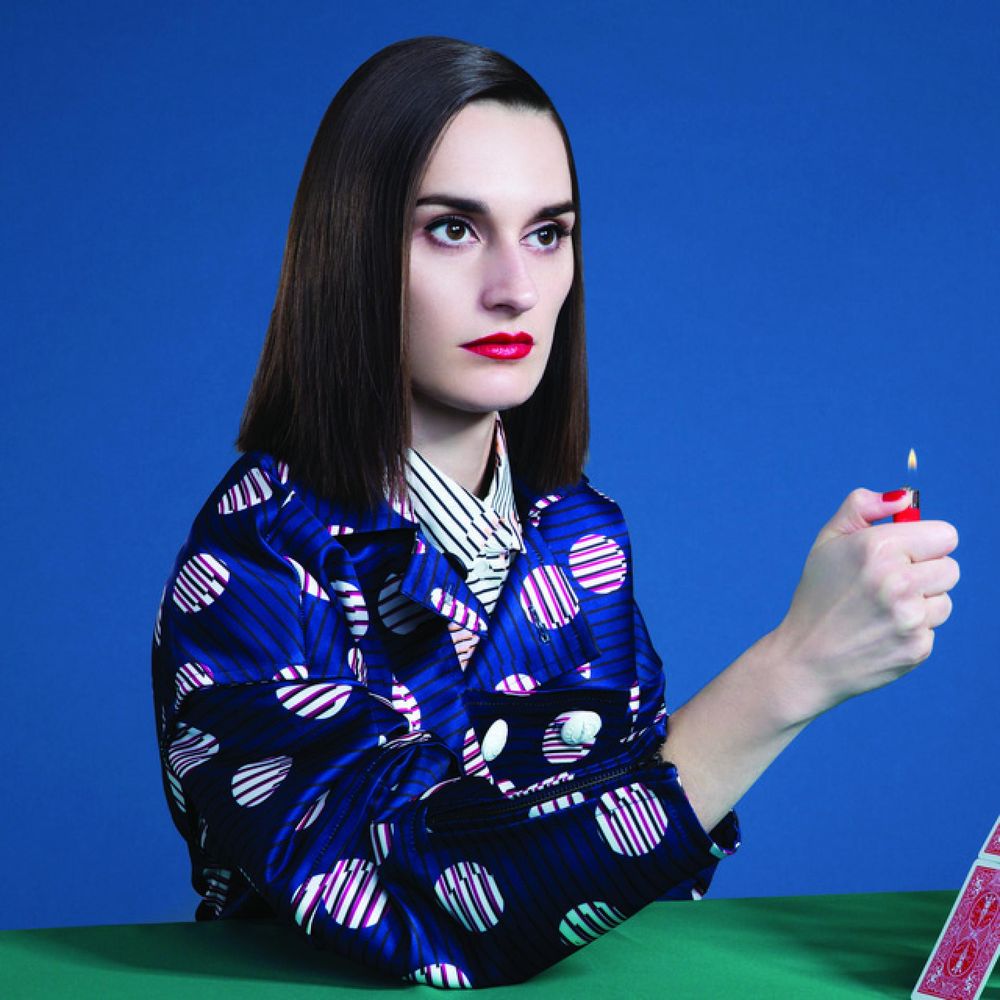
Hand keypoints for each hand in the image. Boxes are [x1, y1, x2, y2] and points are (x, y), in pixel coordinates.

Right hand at [771, 488, 959, 720]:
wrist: (805, 659)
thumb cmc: (817, 595)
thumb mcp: (827, 542)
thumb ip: (862, 507)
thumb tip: (904, 498)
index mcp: (877, 548)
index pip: (946, 535)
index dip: (924, 543)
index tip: (904, 554)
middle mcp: (898, 581)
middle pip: (951, 567)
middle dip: (925, 572)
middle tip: (888, 585)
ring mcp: (909, 618)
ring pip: (945, 600)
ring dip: (921, 604)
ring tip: (882, 611)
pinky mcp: (917, 648)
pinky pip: (932, 630)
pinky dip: (911, 631)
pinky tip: (880, 633)